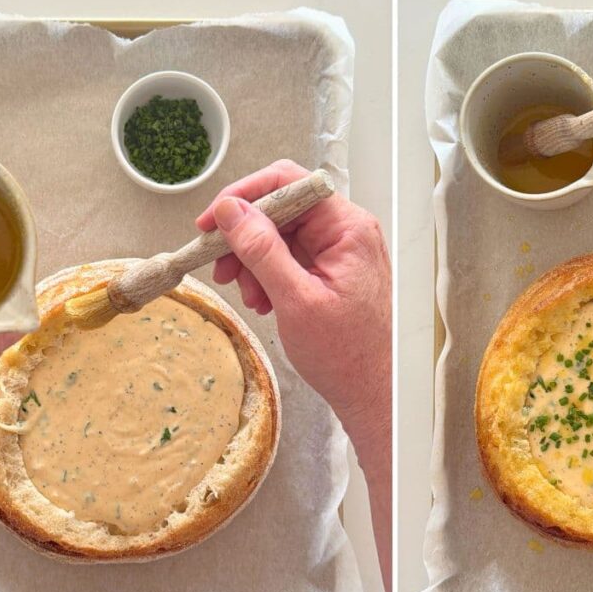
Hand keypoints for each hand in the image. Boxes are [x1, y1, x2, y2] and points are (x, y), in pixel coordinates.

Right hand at [196, 160, 391, 591]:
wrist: (383, 410)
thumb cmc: (353, 361)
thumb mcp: (297, 301)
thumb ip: (262, 250)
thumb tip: (230, 212)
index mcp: (352, 228)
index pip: (292, 182)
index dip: (246, 194)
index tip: (209, 223)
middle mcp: (351, 238)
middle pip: (284, 210)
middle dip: (242, 232)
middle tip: (213, 261)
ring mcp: (344, 263)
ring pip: (283, 240)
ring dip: (250, 257)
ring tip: (234, 289)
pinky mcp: (334, 288)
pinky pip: (291, 267)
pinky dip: (267, 279)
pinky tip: (259, 304)